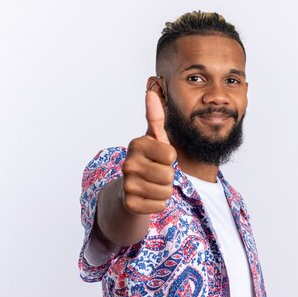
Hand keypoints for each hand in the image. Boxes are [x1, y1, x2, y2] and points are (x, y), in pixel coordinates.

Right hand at [121, 87, 176, 214]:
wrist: (129, 190)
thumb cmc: (148, 161)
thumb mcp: (154, 139)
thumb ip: (155, 117)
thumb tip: (151, 90)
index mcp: (136, 144)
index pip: (171, 155)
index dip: (170, 159)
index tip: (159, 158)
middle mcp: (128, 163)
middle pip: (169, 175)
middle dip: (168, 177)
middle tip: (156, 175)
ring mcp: (127, 185)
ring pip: (165, 191)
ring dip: (164, 191)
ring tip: (152, 185)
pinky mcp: (130, 204)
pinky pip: (160, 206)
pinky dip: (158, 204)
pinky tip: (147, 197)